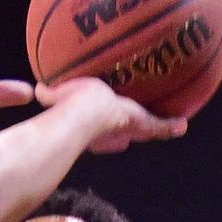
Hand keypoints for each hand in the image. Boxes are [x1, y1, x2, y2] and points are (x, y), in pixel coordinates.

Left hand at [34, 77, 185, 151]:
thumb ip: (51, 93)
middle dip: (130, 131)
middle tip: (141, 126)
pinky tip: (183, 125)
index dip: (107, 129)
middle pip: (125, 131)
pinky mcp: (140, 123)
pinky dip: (170, 126)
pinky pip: (159, 126)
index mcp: (97, 123)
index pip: (104, 128)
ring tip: (174, 125)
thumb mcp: (61, 94)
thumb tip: (38, 89)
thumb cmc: (74, 105)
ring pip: (144, 128)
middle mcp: (113, 129)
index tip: (112, 129)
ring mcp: (127, 127)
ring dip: (157, 128)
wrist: (90, 114)